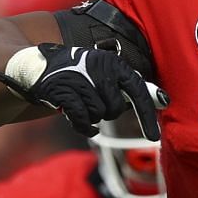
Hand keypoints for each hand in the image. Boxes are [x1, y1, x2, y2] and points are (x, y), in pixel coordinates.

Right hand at [0, 41, 166, 137]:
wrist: (36, 67)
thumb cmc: (74, 73)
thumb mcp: (101, 73)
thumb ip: (126, 87)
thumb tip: (162, 100)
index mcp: (112, 62)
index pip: (137, 89)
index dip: (147, 114)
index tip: (154, 135)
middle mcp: (99, 68)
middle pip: (115, 109)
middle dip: (106, 112)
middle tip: (91, 102)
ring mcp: (80, 79)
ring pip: (98, 115)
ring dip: (91, 117)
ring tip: (79, 103)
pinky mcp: (64, 92)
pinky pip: (83, 120)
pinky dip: (84, 126)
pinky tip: (82, 123)